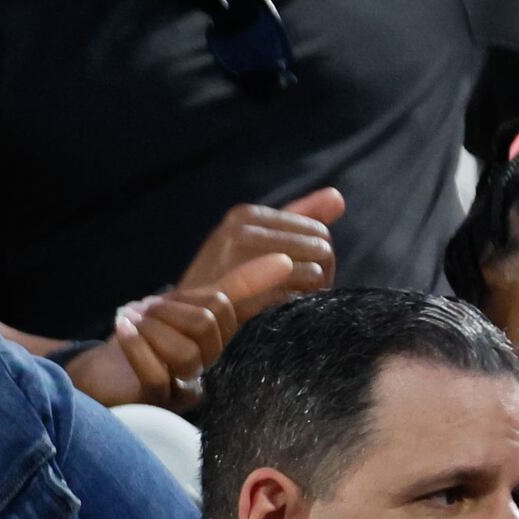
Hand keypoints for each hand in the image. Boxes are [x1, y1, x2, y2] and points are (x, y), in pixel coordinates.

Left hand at [67, 285, 242, 410]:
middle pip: (205, 326)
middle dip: (168, 309)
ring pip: (186, 354)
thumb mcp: (191, 306)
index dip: (189, 296)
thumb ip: (236, 287)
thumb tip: (284, 260)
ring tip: (130, 322)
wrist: (104, 373)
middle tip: (142, 310)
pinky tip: (122, 329)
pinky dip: (137, 347)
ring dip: (150, 328)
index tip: (162, 299)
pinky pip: (156, 376)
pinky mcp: (155, 403)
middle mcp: (210, 370)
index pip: (222, 307)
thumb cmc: (153, 338)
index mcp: (222, 343)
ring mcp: (184, 390)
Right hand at [177, 188, 341, 318]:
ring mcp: (242, 257)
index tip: (298, 278)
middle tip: (297, 294)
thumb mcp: (255, 244)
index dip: (316, 256)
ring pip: (317, 266)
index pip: (317, 229)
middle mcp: (242, 229)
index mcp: (245, 215)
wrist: (181, 321)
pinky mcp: (248, 285)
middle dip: (320, 273)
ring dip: (313, 290)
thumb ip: (298, 217)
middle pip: (321, 245)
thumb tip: (337, 197)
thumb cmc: (223, 284)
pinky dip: (301, 301)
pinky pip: (303, 286)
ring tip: (289, 303)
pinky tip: (282, 311)